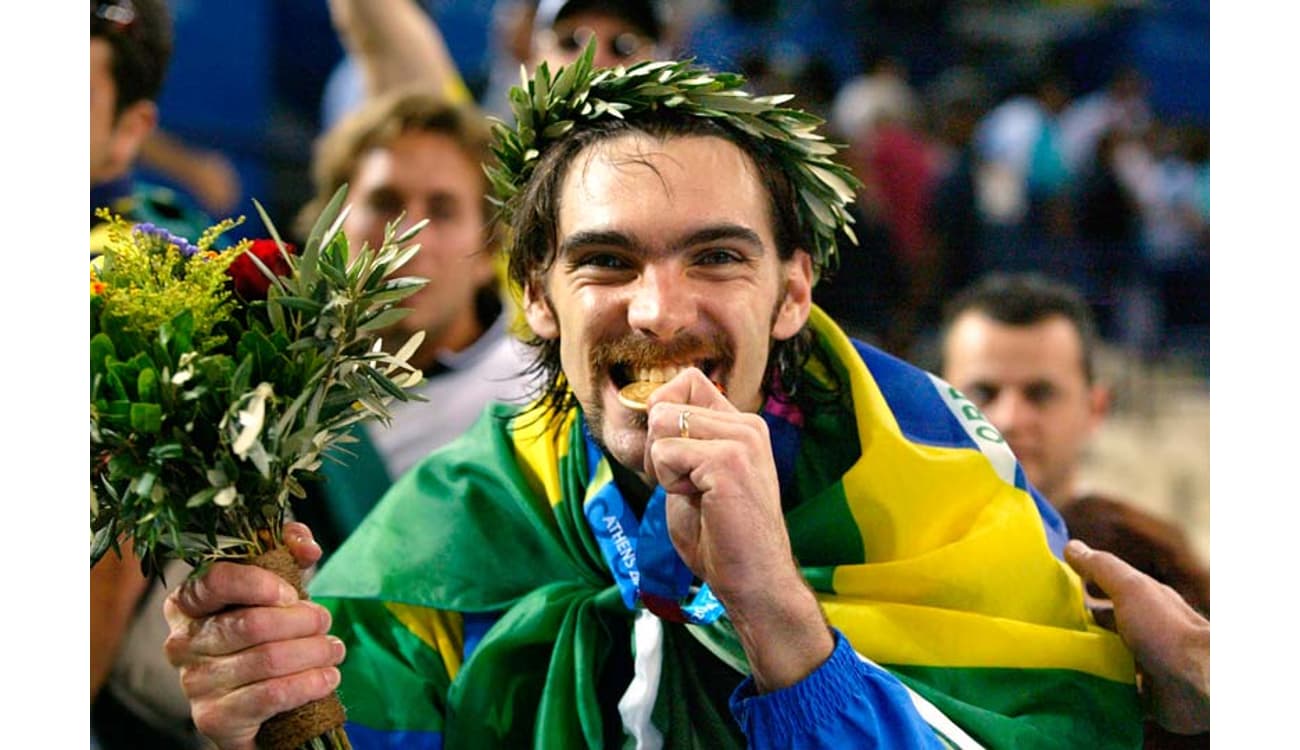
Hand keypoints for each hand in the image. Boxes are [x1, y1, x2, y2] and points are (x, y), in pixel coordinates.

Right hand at [163, 523, 344, 749]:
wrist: (252, 709)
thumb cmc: (260, 639)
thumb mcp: (272, 593)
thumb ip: (287, 556)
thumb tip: (306, 544)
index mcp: (187, 603)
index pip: (215, 581)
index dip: (261, 583)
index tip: (293, 593)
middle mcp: (182, 642)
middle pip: (251, 623)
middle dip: (302, 620)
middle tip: (325, 621)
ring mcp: (195, 683)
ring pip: (267, 659)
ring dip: (314, 652)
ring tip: (334, 649)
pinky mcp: (215, 717)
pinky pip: (271, 695)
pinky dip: (309, 683)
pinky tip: (328, 677)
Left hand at [645, 368, 832, 690]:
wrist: (754, 581)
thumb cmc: (721, 538)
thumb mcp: (693, 477)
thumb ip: (678, 442)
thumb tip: (645, 412)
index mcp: (741, 425)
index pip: (686, 381)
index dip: (661, 413)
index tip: (670, 458)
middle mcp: (746, 424)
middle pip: (664, 402)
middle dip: (655, 446)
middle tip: (682, 485)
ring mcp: (741, 440)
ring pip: (660, 423)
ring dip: (662, 465)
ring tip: (693, 494)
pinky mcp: (728, 461)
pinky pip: (665, 453)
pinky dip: (668, 482)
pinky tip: (698, 502)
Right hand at [1065, 539, 1208, 733]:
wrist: (1200, 683)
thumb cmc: (1165, 630)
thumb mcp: (1130, 588)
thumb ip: (1102, 568)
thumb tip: (1071, 545)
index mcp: (1145, 603)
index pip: (1107, 593)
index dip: (1081, 593)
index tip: (1050, 598)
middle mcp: (1147, 633)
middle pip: (1106, 629)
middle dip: (1080, 631)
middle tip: (1046, 634)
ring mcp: (1148, 666)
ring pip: (1110, 662)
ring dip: (1088, 665)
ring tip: (1054, 665)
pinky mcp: (1148, 697)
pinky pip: (1118, 694)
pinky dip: (1101, 694)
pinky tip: (1078, 692)